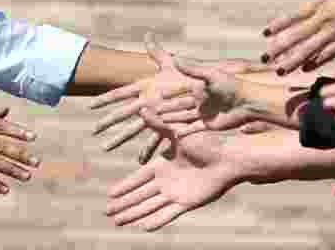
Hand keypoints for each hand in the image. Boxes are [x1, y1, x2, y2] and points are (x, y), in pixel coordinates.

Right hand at [91, 33, 267, 162]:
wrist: (243, 101)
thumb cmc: (226, 83)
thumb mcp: (205, 72)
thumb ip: (187, 64)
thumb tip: (173, 49)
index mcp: (161, 86)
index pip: (128, 92)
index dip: (109, 100)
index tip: (90, 107)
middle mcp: (162, 102)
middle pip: (131, 115)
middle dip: (113, 125)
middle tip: (96, 135)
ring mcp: (171, 116)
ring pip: (146, 132)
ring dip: (133, 143)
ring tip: (119, 153)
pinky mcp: (183, 129)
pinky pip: (165, 142)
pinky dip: (154, 150)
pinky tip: (144, 161)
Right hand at [104, 109, 241, 230]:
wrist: (227, 159)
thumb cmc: (206, 143)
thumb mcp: (178, 133)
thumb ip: (160, 124)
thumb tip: (143, 107)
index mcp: (162, 166)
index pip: (138, 179)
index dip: (124, 187)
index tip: (109, 194)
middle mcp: (166, 182)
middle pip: (140, 196)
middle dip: (124, 204)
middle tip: (107, 213)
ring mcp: (176, 194)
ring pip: (149, 207)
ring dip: (134, 214)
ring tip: (118, 222)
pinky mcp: (187, 203)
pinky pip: (168, 214)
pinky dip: (156, 221)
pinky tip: (143, 227)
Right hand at [148, 60, 267, 137]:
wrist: (249, 103)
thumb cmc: (232, 85)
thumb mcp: (211, 75)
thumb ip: (192, 69)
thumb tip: (174, 58)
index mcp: (200, 88)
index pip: (180, 90)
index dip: (169, 92)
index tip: (155, 93)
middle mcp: (201, 101)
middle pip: (179, 105)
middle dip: (166, 107)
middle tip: (151, 109)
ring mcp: (205, 114)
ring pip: (184, 117)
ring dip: (172, 119)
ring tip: (159, 121)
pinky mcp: (209, 125)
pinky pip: (194, 129)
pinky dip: (185, 132)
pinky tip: (175, 135)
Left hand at [262, 0, 334, 73]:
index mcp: (322, 1)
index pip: (294, 15)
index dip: (278, 25)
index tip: (264, 34)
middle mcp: (326, 15)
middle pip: (298, 34)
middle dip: (280, 47)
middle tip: (265, 58)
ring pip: (311, 47)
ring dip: (294, 60)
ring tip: (280, 69)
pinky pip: (329, 53)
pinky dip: (317, 61)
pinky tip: (305, 69)